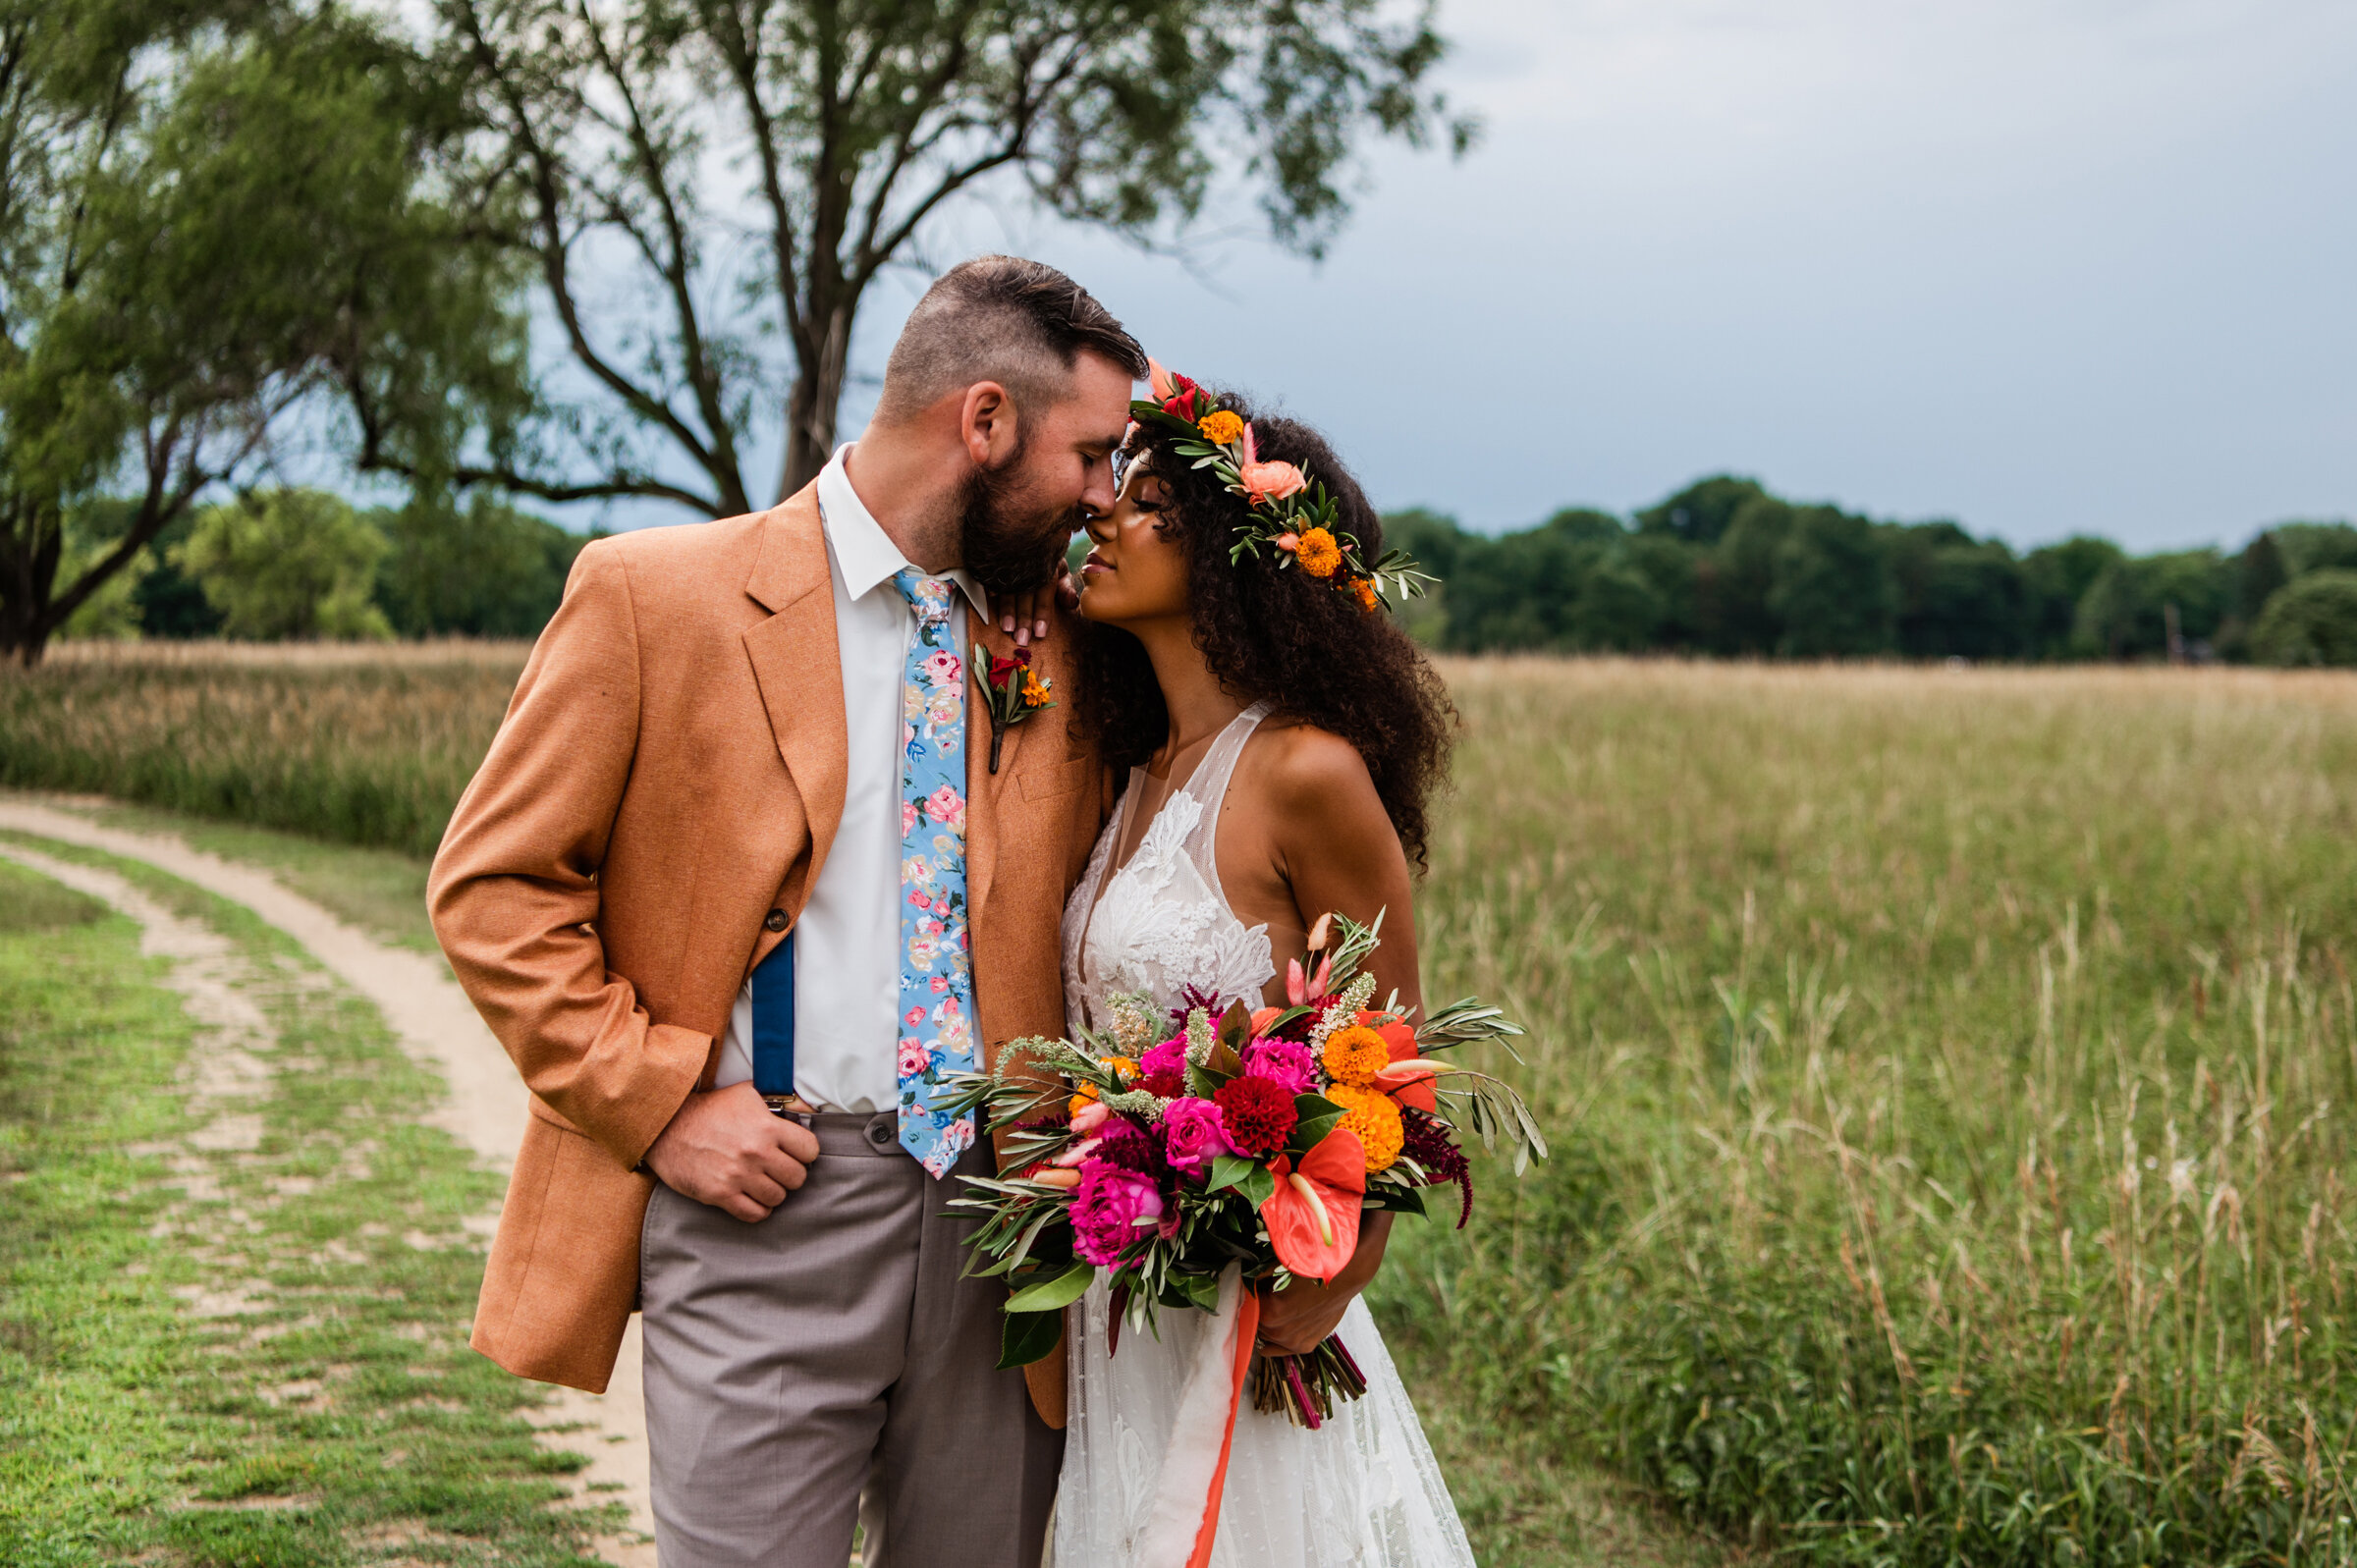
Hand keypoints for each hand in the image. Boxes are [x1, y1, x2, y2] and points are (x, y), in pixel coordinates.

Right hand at [643, 1082, 819, 1221]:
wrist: (667, 1127)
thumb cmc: (710, 1109)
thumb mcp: (748, 1093)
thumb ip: (780, 1100)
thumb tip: (808, 1107)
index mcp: (767, 1127)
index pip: (809, 1150)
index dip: (805, 1151)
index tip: (796, 1152)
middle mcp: (755, 1153)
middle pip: (797, 1178)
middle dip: (790, 1173)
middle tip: (779, 1169)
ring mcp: (738, 1176)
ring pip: (778, 1198)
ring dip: (773, 1191)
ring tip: (764, 1182)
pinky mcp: (720, 1194)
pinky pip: (754, 1214)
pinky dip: (758, 1209)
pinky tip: (752, 1198)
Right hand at [988, 566, 1077, 647]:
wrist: (1031, 539)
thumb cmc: (1046, 560)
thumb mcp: (1061, 571)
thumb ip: (1065, 589)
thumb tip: (1072, 603)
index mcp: (1048, 566)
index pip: (1045, 591)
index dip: (1042, 612)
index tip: (1040, 632)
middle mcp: (1030, 564)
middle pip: (1026, 593)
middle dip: (1023, 618)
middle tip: (1022, 639)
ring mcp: (1013, 562)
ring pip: (1009, 588)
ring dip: (1007, 609)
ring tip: (1007, 629)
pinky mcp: (999, 561)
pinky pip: (993, 575)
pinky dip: (991, 587)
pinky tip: (991, 599)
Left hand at [1256, 1210, 1393, 1354]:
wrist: (1348, 1272)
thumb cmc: (1314, 1263)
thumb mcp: (1279, 1262)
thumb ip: (1255, 1272)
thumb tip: (1235, 1272)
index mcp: (1269, 1313)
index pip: (1242, 1306)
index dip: (1243, 1293)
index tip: (1246, 1284)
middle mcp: (1278, 1333)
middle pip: (1252, 1322)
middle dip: (1254, 1307)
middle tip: (1262, 1291)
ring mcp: (1292, 1342)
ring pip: (1265, 1335)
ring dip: (1265, 1322)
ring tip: (1274, 1304)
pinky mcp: (1305, 1345)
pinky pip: (1279, 1347)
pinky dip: (1276, 1337)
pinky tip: (1279, 1322)